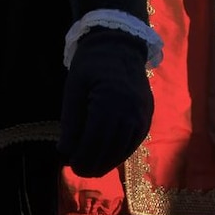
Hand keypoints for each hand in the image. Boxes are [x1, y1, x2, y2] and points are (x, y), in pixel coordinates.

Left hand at [58, 29, 152, 176]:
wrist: (119, 45)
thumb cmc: (91, 65)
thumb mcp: (74, 88)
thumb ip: (71, 121)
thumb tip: (65, 152)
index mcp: (110, 101)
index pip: (95, 140)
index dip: (82, 157)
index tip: (70, 166)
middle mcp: (131, 109)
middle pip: (111, 148)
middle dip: (93, 164)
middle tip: (79, 170)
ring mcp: (143, 112)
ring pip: (126, 147)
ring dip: (109, 162)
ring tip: (93, 167)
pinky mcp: (148, 112)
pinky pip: (137, 139)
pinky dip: (123, 152)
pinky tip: (110, 157)